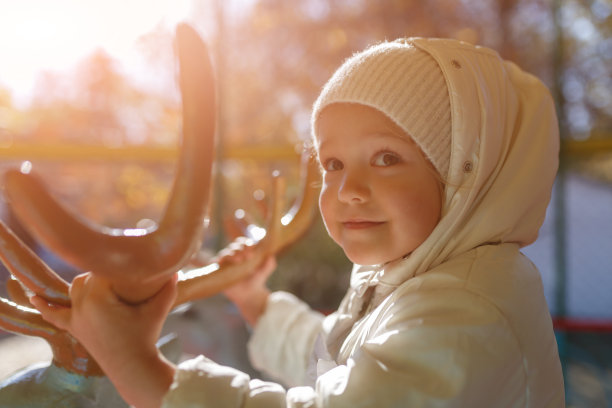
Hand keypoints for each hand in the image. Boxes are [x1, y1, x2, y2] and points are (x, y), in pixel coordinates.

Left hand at [30, 272, 177, 407]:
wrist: (132, 369)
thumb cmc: (145, 337)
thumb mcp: (157, 310)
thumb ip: (167, 288)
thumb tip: (175, 269)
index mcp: (98, 298)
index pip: (103, 269)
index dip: (117, 263)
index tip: (130, 258)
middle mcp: (82, 305)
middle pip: (89, 276)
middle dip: (106, 273)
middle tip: (125, 274)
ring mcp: (76, 317)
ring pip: (75, 288)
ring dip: (87, 282)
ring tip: (104, 280)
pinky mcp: (74, 328)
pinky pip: (55, 315)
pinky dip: (45, 306)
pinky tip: (34, 297)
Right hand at [214, 236, 276, 325]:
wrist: (250, 294)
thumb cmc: (257, 279)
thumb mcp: (266, 270)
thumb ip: (270, 262)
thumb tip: (270, 255)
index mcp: (244, 252)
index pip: (243, 243)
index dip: (247, 243)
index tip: (253, 247)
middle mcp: (234, 255)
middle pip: (234, 246)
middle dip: (240, 249)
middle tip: (248, 256)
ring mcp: (226, 263)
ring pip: (225, 253)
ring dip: (231, 254)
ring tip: (239, 260)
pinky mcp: (219, 271)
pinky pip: (214, 262)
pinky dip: (217, 260)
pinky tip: (222, 262)